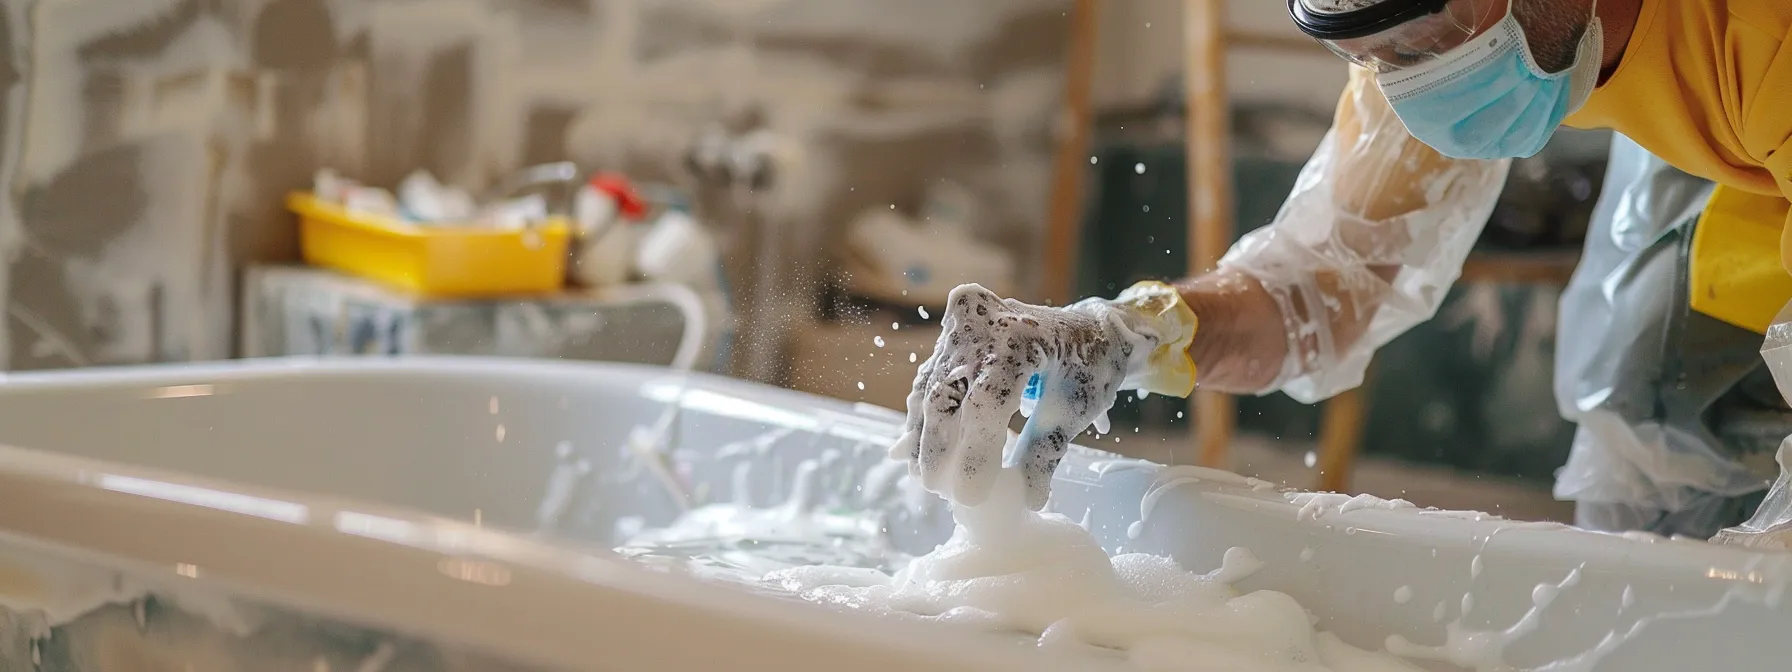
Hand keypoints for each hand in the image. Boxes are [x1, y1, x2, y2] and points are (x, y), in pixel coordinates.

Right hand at [890, 282, 1197, 509]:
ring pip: (932, 389)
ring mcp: (962, 323)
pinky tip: (919, 450)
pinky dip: (926, 416)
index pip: (985, 404)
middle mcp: (982, 322)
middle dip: (941, 450)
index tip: (970, 496)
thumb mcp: (1073, 410)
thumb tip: (1024, 499)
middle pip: (947, 396)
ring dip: (927, 436)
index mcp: (1022, 335)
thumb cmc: (1089, 368)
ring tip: (930, 478)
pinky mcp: (950, 333)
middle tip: (942, 492)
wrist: (1084, 328)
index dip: (974, 453)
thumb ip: (1044, 453)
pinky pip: (931, 379)